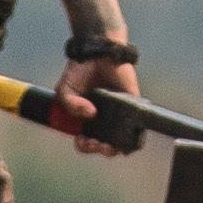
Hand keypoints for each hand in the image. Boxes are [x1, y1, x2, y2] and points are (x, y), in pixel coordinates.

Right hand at [43, 41, 144, 156]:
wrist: (97, 52)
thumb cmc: (80, 71)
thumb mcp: (65, 90)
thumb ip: (70, 104)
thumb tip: (89, 114)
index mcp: (84, 119)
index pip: (85, 140)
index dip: (84, 145)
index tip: (83, 141)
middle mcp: (102, 119)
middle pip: (104, 144)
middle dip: (101, 150)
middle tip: (99, 145)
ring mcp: (118, 114)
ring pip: (121, 139)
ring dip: (117, 148)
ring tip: (111, 146)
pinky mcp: (132, 105)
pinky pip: (137, 123)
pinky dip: (135, 134)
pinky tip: (128, 137)